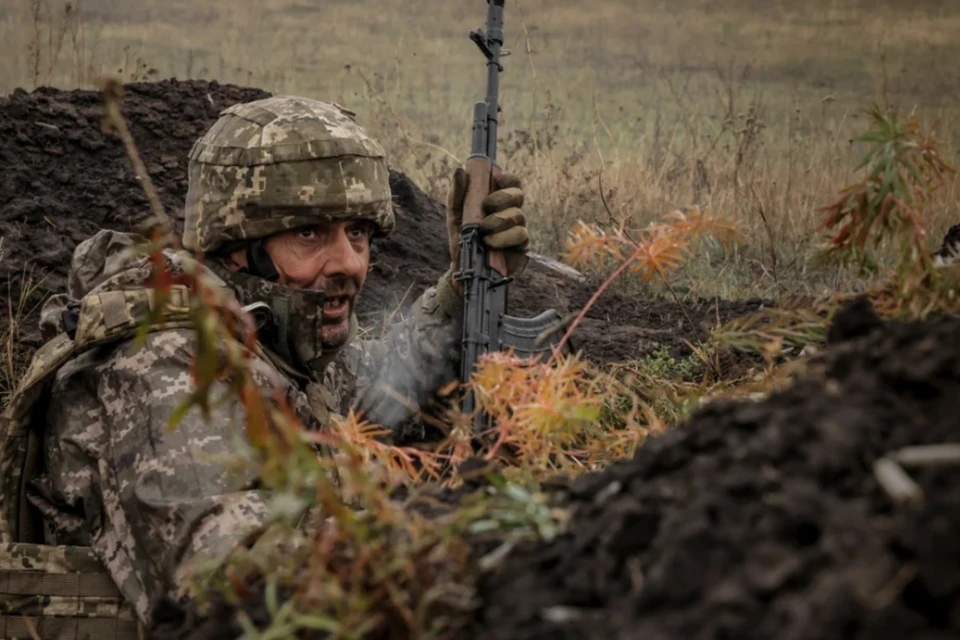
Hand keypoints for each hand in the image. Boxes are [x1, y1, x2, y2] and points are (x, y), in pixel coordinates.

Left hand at [445, 167, 529, 283]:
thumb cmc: (462, 239)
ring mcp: (517, 229)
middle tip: (487, 205)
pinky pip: (521, 235)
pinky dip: (505, 237)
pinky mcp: (521, 247)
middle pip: (518, 195)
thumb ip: (457, 194)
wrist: (464, 269)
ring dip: (500, 221)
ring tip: (484, 231)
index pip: (512, 183)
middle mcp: (510, 212)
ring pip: (519, 216)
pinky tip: (491, 243)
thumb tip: (460, 171)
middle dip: (503, 198)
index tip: (496, 181)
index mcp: (498, 201)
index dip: (508, 179)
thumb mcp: (455, 215)